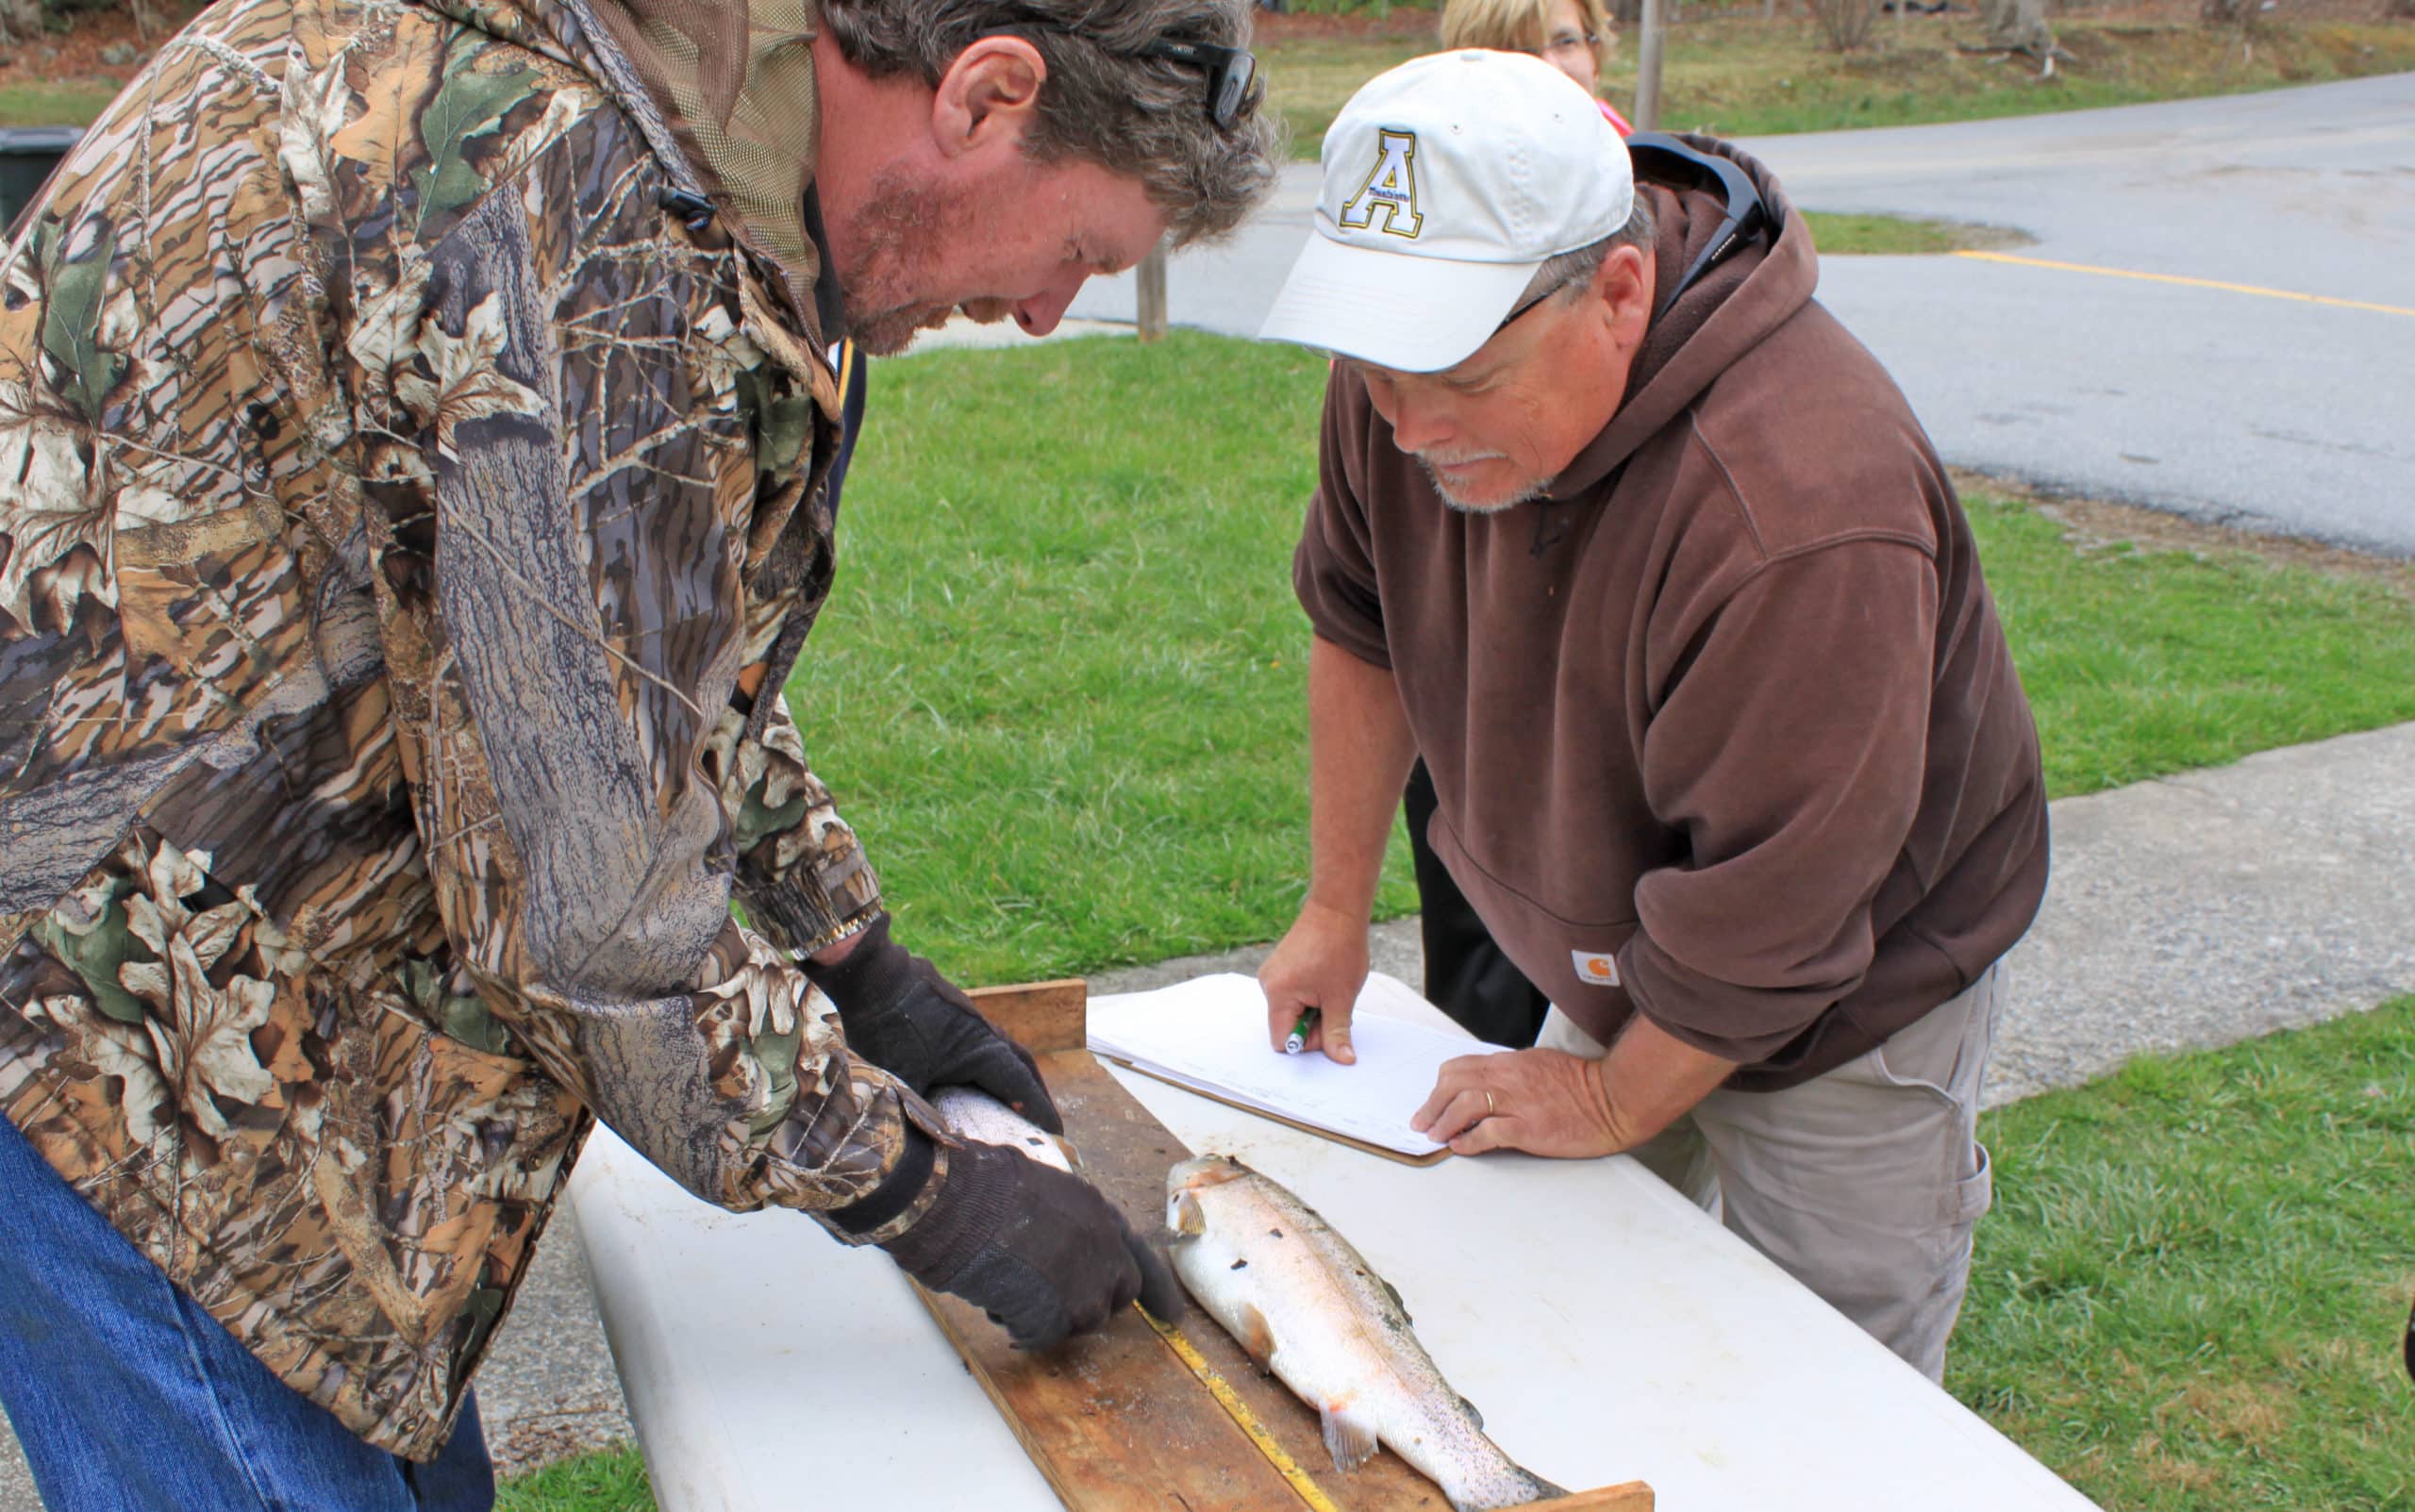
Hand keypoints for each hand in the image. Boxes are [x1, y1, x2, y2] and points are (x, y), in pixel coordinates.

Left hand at [807, 914, 1061, 1131]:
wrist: (866, 973)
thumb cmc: (883, 1030)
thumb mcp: (902, 1083)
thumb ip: (920, 1117)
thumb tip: (932, 1152)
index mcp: (981, 1050)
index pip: (1021, 1087)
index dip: (1040, 1113)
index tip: (1057, 1135)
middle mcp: (983, 1031)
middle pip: (1021, 1065)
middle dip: (1034, 1094)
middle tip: (1043, 1120)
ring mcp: (968, 1016)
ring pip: (1003, 1048)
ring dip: (1013, 1074)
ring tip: (1013, 1098)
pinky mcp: (951, 1009)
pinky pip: (983, 1037)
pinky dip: (989, 1059)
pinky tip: (971, 1071)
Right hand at [882, 1139, 1182, 1348]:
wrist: (957, 1201)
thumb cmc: (983, 1186)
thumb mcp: (1041, 1188)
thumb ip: (1062, 1218)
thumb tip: (1055, 1238)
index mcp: (1100, 1212)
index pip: (1139, 1255)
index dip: (1155, 1289)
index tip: (1172, 1318)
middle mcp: (1104, 1249)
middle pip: (1117, 1295)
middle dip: (1089, 1303)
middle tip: (1050, 1301)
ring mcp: (1084, 1287)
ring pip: (1079, 1320)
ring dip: (1047, 1313)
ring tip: (1007, 1284)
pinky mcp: (1056, 1317)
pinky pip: (1040, 1336)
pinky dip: (1018, 1327)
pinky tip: (995, 1300)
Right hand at [1258, 899, 1367, 1063]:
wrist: (1337, 909)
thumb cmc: (1340, 950)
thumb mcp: (1341, 998)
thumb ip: (1337, 1033)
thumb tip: (1342, 1060)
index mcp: (1278, 994)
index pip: (1282, 1041)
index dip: (1307, 1041)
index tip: (1328, 1025)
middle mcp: (1268, 985)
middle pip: (1286, 1026)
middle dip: (1313, 1023)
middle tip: (1336, 1005)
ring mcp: (1272, 974)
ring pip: (1291, 1010)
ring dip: (1313, 1009)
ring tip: (1331, 988)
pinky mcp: (1280, 967)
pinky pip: (1292, 995)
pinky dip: (1309, 996)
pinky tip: (1324, 979)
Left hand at [1410, 1048, 1623, 1157]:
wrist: (1614, 1098)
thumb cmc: (1584, 1085)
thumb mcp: (1541, 1065)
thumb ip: (1513, 1073)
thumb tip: (1490, 1086)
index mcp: (1510, 1062)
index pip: (1460, 1067)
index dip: (1441, 1086)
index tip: (1433, 1101)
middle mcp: (1508, 1078)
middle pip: (1453, 1083)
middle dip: (1431, 1104)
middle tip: (1422, 1122)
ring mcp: (1517, 1102)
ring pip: (1464, 1104)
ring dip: (1443, 1121)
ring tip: (1435, 1136)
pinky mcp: (1528, 1128)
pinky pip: (1487, 1132)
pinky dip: (1467, 1140)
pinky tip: (1460, 1146)